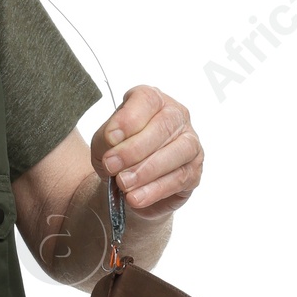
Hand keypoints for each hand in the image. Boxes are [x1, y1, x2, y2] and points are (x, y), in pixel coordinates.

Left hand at [91, 85, 201, 218]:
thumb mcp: (103, 142)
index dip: (128, 119)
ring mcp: (190, 142)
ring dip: (146, 170)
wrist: (126, 185)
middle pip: (163, 126)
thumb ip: (107, 137)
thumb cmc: (117, 153)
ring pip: (177, 152)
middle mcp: (176, 116)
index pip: (146, 99)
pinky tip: (136, 197)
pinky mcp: (194, 170)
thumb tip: (115, 140)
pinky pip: (179, 178)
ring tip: (123, 184)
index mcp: (152, 100)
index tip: (110, 138)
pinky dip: (155, 190)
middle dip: (134, 149)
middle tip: (112, 166)